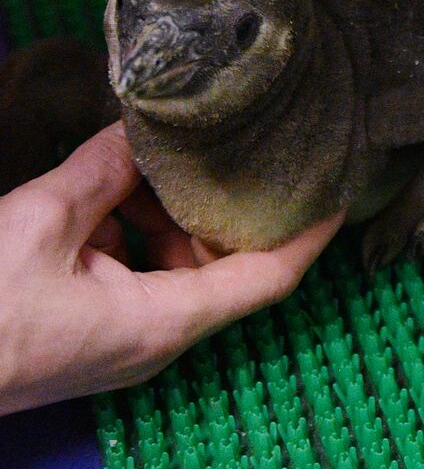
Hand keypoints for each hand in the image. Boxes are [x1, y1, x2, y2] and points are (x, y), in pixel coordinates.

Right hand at [0, 124, 342, 415]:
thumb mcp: (42, 223)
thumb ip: (100, 173)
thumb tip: (139, 129)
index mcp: (163, 322)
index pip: (267, 278)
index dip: (308, 236)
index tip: (336, 194)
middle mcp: (157, 338)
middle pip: (224, 267)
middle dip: (221, 210)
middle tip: (219, 154)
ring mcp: (126, 339)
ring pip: (178, 267)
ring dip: (167, 216)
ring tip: (143, 168)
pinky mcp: (95, 331)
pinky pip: (137, 275)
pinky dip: (131, 232)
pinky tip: (102, 195)